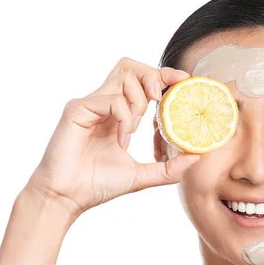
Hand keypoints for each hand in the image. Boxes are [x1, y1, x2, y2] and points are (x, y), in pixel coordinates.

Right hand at [26, 57, 199, 215]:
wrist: (66, 198)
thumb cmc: (96, 185)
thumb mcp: (141, 175)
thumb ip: (168, 167)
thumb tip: (196, 157)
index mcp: (116, 114)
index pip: (141, 81)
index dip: (163, 75)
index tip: (184, 80)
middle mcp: (103, 104)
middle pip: (130, 67)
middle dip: (152, 76)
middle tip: (161, 98)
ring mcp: (90, 104)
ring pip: (123, 77)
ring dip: (138, 100)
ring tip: (136, 128)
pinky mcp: (77, 109)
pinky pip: (110, 99)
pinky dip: (123, 117)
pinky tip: (121, 140)